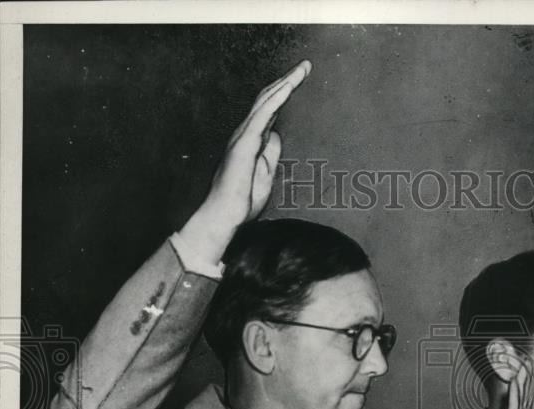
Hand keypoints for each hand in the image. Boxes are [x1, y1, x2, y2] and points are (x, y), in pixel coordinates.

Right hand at [179, 59, 311, 263]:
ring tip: (302, 69)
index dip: (284, 93)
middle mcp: (246, 133)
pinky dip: (276, 100)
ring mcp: (243, 136)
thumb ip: (271, 152)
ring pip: (266, 101)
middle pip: (268, 99)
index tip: (300, 80)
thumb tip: (276, 134)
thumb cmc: (243, 200)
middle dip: (287, 80)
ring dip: (285, 83)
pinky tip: (288, 87)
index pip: (269, 110)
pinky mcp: (244, 143)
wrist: (227, 216)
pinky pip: (262, 116)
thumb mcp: (266, 173)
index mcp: (251, 140)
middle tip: (306, 66)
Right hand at [501, 357, 533, 408]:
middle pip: (517, 397)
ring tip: (516, 360)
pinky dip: (515, 394)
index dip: (524, 386)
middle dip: (518, 377)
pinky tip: (516, 380)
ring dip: (516, 380)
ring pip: (515, 399)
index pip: (523, 404)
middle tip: (516, 355)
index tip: (525, 368)